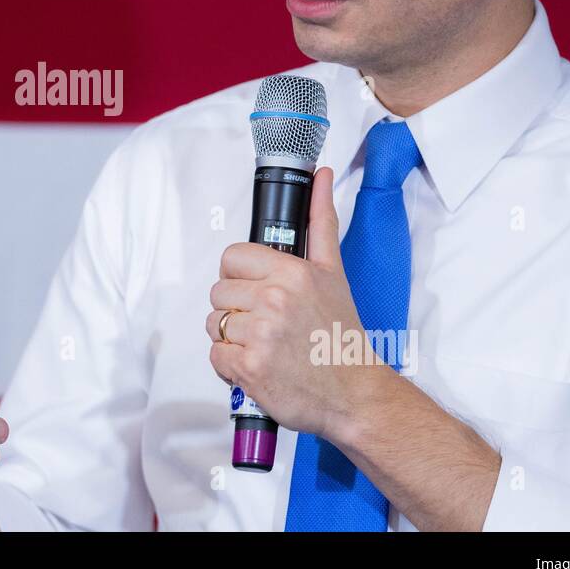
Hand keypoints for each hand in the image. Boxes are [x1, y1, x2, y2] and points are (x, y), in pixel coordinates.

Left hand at [206, 166, 384, 443]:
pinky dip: (230, 365)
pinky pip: (215, 357)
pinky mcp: (248, 369)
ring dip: (232, 338)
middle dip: (236, 309)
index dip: (239, 276)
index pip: (231, 258)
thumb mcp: (333, 271)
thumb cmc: (341, 334)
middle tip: (266, 323)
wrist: (355, 393)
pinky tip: (259, 364)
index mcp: (291, 273)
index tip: (257, 290)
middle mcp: (274, 301)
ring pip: (213, 324)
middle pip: (218, 292)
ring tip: (264, 344)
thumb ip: (321, 220)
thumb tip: (321, 175)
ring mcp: (260, 336)